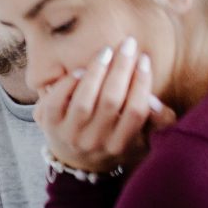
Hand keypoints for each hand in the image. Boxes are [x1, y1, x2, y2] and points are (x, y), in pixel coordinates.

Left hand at [36, 35, 173, 175]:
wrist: (77, 162)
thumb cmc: (115, 141)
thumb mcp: (143, 138)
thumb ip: (158, 121)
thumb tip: (154, 101)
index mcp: (120, 146)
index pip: (136, 112)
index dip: (142, 83)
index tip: (144, 59)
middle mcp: (94, 143)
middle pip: (110, 102)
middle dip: (121, 68)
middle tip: (128, 44)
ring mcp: (69, 136)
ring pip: (83, 102)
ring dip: (96, 72)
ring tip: (106, 52)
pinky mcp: (49, 126)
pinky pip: (56, 102)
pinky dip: (68, 84)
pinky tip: (81, 71)